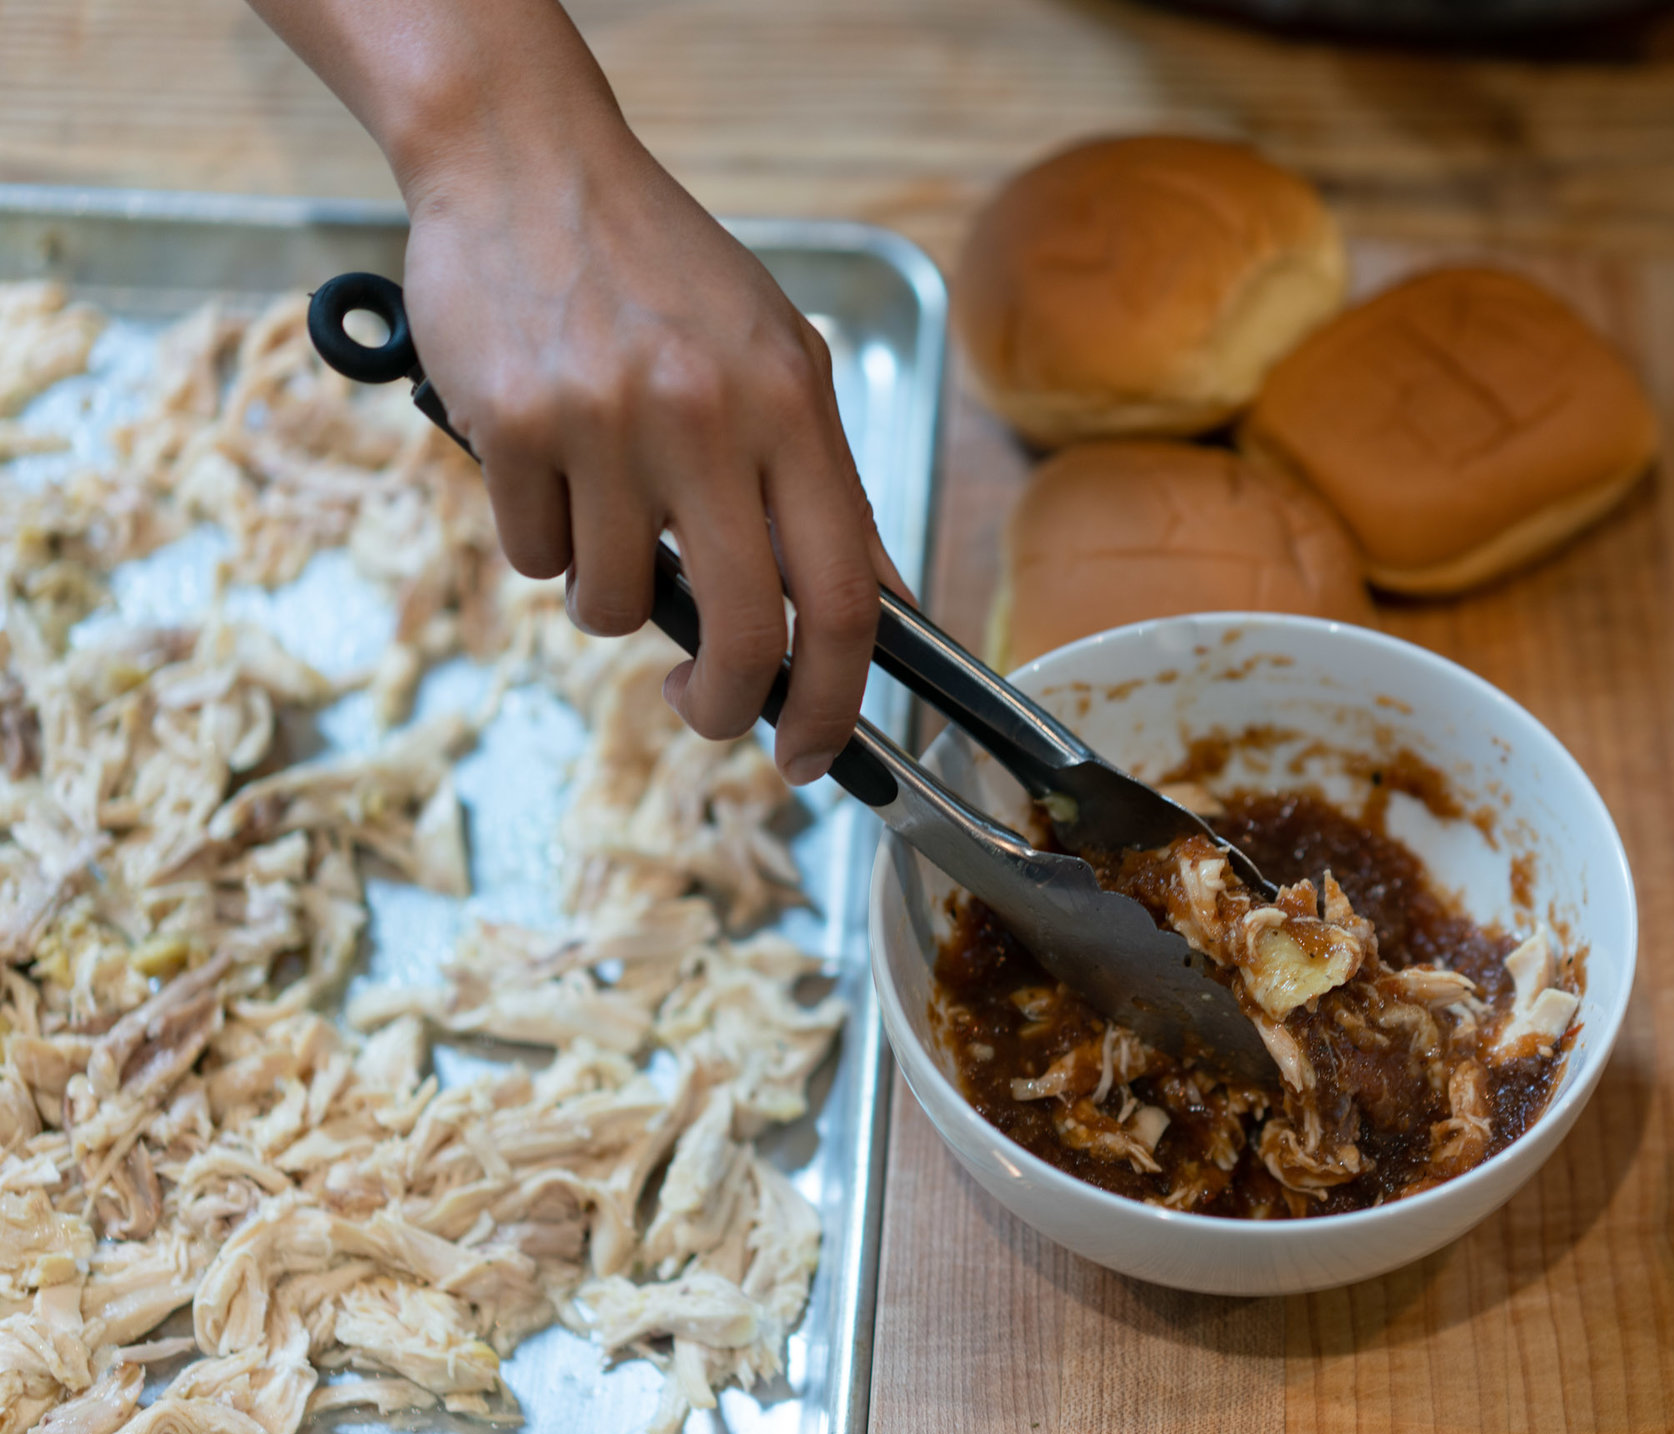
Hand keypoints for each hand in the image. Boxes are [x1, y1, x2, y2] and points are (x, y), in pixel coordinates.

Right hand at [398, 114, 895, 780]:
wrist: (525, 161)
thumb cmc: (663, 269)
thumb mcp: (782, 359)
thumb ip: (830, 487)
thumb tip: (882, 611)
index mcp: (794, 409)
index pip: (846, 599)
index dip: (840, 701)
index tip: (816, 753)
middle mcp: (710, 421)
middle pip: (744, 634)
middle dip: (724, 706)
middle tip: (706, 711)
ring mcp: (606, 426)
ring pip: (617, 606)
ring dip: (612, 595)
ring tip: (608, 512)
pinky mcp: (511, 428)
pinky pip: (534, 555)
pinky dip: (544, 539)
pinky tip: (548, 461)